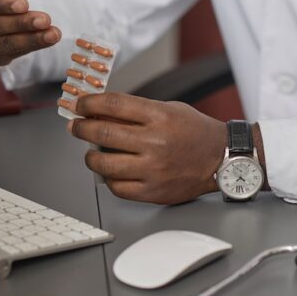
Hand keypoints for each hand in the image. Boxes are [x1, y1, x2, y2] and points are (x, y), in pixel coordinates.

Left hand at [67, 93, 227, 204]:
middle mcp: (154, 142)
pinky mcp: (153, 191)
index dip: (89, 103)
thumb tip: (98, 112)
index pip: (113, 105)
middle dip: (81, 128)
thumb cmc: (194, 132)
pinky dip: (108, 179)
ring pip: (104, 164)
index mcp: (159, 116)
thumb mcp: (167, 109)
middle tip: (75, 126)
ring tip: (90, 153)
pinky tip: (110, 172)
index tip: (79, 104)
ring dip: (89, 157)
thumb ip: (136, 111)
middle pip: (102, 133)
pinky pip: (117, 188)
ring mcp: (153, 169)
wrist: (221, 158)